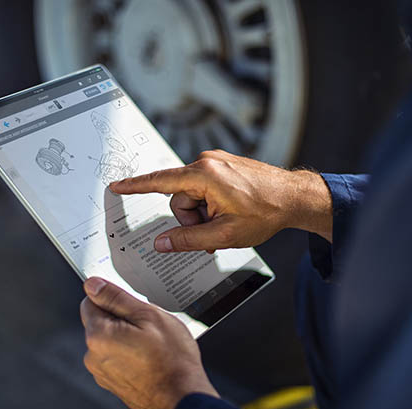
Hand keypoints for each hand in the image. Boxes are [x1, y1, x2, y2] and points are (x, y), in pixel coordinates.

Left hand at [80, 277, 218, 408]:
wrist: (182, 398)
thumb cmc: (171, 360)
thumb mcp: (148, 316)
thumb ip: (117, 298)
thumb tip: (94, 285)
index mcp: (98, 335)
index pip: (90, 301)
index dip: (113, 297)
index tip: (132, 303)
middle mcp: (94, 356)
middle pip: (101, 321)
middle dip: (122, 318)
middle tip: (148, 324)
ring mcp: (102, 372)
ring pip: (110, 340)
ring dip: (127, 336)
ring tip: (153, 344)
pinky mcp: (113, 382)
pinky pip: (117, 357)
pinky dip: (130, 353)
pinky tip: (150, 357)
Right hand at [110, 149, 332, 251]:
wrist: (295, 197)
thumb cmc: (266, 212)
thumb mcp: (224, 234)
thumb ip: (188, 240)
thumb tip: (161, 243)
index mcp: (205, 175)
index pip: (160, 182)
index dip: (135, 187)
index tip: (116, 186)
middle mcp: (207, 162)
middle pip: (179, 198)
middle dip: (192, 219)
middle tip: (214, 233)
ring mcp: (216, 163)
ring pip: (193, 196)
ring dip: (203, 214)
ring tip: (226, 223)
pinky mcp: (224, 167)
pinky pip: (205, 189)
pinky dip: (211, 205)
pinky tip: (229, 213)